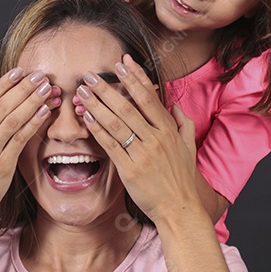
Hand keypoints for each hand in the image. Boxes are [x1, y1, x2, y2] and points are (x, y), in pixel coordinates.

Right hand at [0, 68, 60, 218]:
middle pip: (1, 105)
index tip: (20, 72)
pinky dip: (33, 122)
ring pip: (12, 118)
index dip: (4, 84)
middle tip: (39, 75)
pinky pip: (20, 137)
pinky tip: (44, 111)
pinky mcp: (0, 164)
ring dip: (32, 101)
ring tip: (47, 89)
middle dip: (23, 88)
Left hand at [73, 54, 198, 221]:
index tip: (122, 62)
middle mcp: (156, 139)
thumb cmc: (181, 180)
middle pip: (128, 107)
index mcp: (169, 130)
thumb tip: (177, 107)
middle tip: (90, 74)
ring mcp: (143, 153)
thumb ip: (184, 125)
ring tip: (82, 91)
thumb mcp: (189, 148)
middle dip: (107, 88)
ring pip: (116, 123)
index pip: (149, 98)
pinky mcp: (130, 169)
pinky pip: (110, 144)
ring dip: (97, 105)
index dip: (135, 78)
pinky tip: (86, 118)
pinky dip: (97, 129)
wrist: (179, 209)